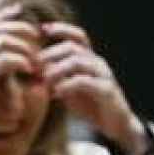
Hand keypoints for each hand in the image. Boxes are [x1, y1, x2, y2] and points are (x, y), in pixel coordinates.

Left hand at [38, 22, 149, 154]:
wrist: (117, 125)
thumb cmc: (92, 107)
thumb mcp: (70, 91)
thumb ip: (57, 80)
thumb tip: (37, 73)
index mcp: (90, 59)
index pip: (78, 36)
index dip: (61, 29)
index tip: (42, 29)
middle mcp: (98, 63)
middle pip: (72, 47)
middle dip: (51, 54)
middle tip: (35, 65)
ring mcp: (103, 75)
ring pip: (77, 61)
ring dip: (57, 69)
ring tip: (44, 80)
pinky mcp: (106, 90)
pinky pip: (83, 81)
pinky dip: (67, 85)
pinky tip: (56, 93)